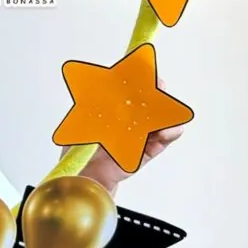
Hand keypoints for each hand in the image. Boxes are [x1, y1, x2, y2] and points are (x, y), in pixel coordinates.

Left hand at [80, 76, 185, 190]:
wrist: (81, 177)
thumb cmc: (78, 149)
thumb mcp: (80, 121)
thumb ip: (89, 107)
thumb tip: (91, 87)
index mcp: (113, 111)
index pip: (128, 92)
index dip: (137, 80)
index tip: (144, 70)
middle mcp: (127, 122)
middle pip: (147, 105)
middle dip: (155, 93)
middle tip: (159, 85)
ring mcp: (137, 138)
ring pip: (158, 123)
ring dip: (166, 115)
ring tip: (168, 110)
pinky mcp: (143, 155)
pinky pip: (159, 144)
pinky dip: (167, 136)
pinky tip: (169, 130)